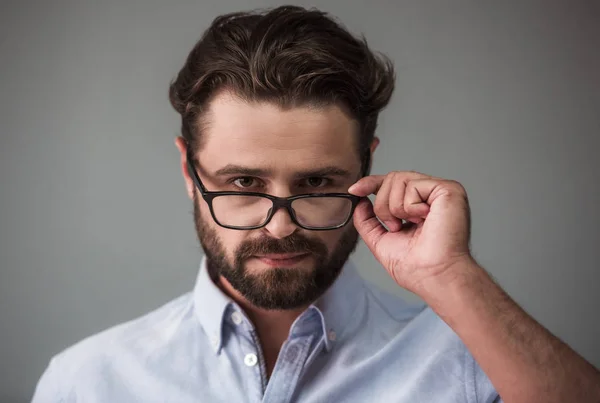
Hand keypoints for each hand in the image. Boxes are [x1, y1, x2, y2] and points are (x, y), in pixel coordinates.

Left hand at [348, 171, 473, 295]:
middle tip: (395, 227)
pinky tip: (423, 220)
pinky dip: (410, 206)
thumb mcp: (381, 241)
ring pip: (399, 179)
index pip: (393, 183)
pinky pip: (413, 185)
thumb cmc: (417, 268)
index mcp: (419, 205)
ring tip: (411, 225)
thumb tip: (359, 201)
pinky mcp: (448, 190)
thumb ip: (368, 221)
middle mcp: (431, 196)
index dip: (371, 183)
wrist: (433, 276)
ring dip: (395, 208)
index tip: (354, 191)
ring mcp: (441, 191)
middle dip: (383, 205)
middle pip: (392, 178)